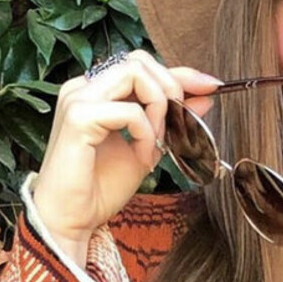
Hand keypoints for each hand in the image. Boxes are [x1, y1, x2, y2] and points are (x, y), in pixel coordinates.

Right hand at [31, 51, 220, 254]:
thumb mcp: (147, 147)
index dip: (180, 73)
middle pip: (139, 61)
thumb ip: (170, 119)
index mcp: (94, 92)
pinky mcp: (78, 118)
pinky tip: (143, 157)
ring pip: (134, 73)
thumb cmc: (99, 189)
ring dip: (158, 107)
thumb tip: (205, 95)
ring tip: (157, 142)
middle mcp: (82, 88)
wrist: (71, 220)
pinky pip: (129, 110)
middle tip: (179, 124)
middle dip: (171, 87)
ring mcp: (77, 99)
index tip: (211, 86)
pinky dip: (145, 133)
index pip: (140, 66)